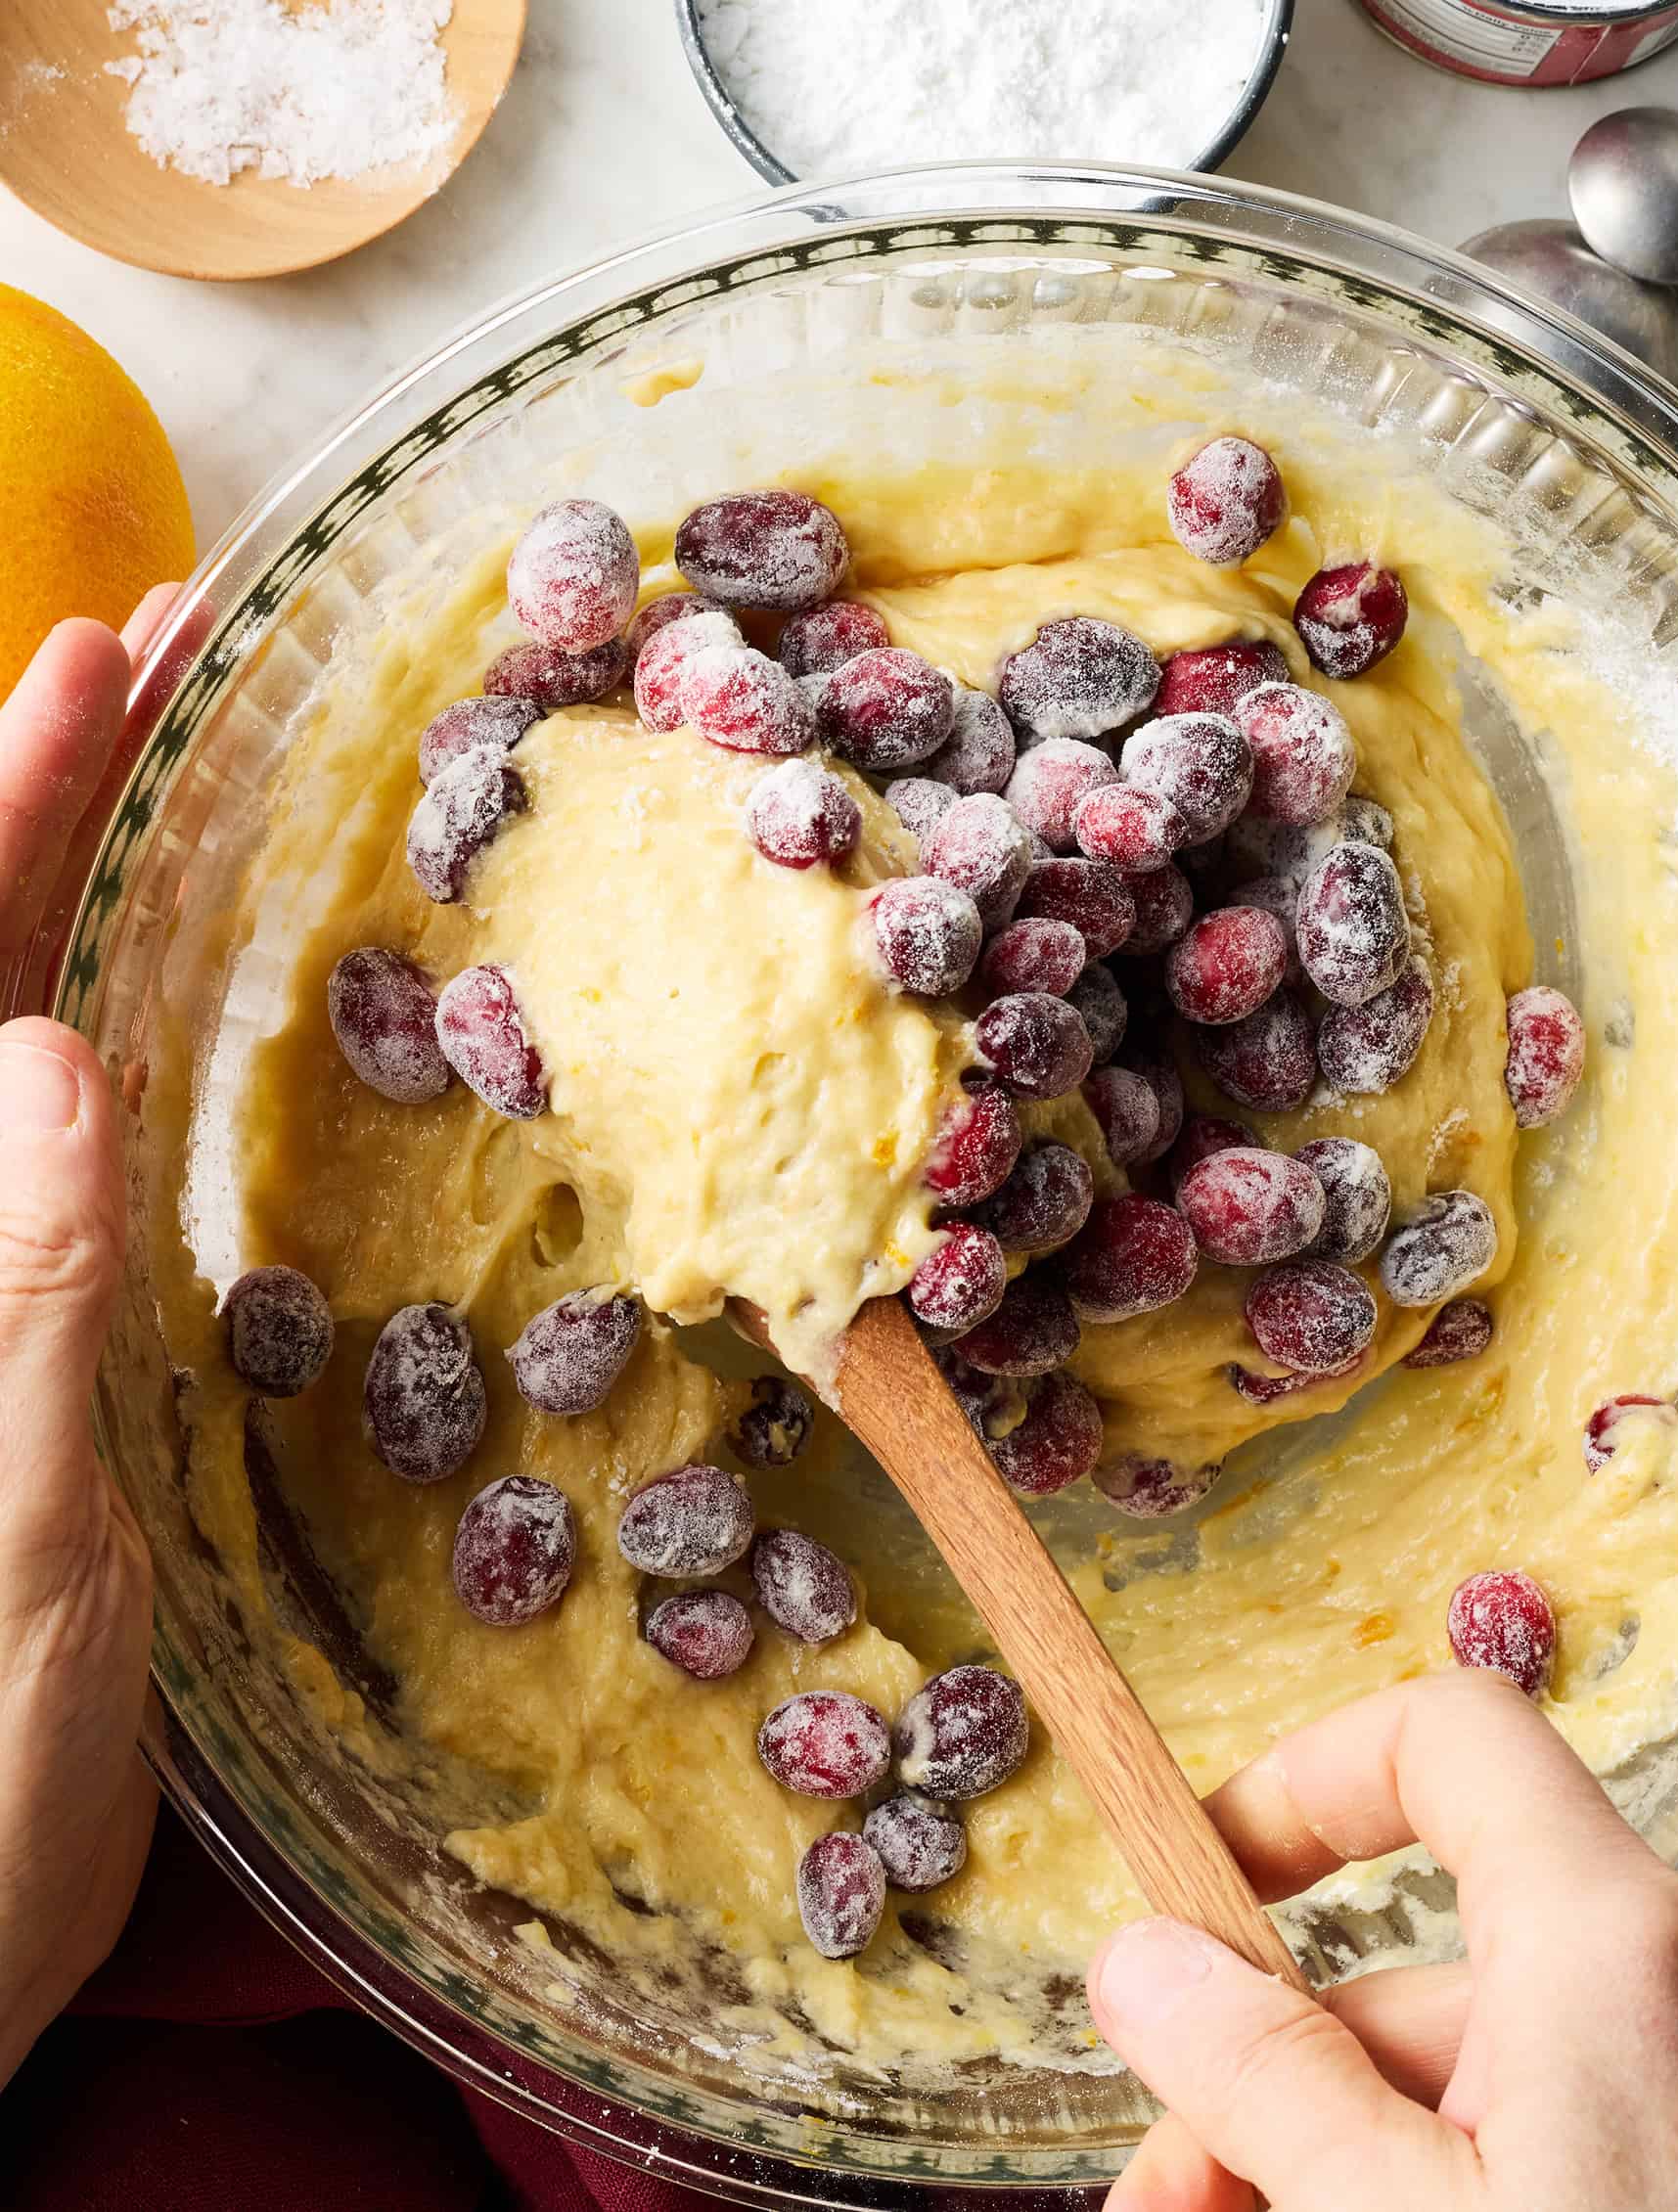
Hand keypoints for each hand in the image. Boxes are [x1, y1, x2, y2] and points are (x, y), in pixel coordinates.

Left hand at [0, 593, 179, 2085]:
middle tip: (166, 641)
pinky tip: (162, 974)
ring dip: (66, 877)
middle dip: (38, 786)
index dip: (4, 798)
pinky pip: (47, 1144)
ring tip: (161, 744)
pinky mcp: (7, 1351)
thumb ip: (11, 1309)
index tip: (106, 651)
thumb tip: (39, 1051)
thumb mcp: (7, 1559)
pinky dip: (98, 1019)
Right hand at [1088, 1671, 1677, 2209]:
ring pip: (1449, 2096)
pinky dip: (1398, 2201)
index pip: (1447, 1738)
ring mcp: (1664, 2100)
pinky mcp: (1665, 2186)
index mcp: (1601, 1940)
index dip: (1312, 1777)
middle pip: (1409, 1971)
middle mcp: (1650, 1992)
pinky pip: (1515, 2163)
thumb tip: (1144, 1963)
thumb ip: (1262, 2078)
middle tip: (1158, 2209)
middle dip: (1258, 2080)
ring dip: (1305, 2165)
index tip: (1204, 1882)